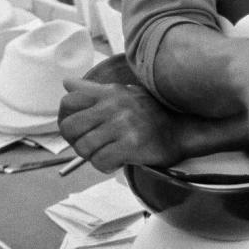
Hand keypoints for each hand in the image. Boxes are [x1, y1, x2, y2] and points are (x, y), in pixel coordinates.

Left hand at [58, 79, 186, 172]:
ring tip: (108, 154)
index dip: (67, 119)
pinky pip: (101, 161)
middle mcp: (114, 105)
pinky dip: (106, 166)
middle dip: (76, 141)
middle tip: (92, 146)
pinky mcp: (131, 144)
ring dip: (93, 156)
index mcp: (110, 91)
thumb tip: (66, 82)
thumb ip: (93, 90)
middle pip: (70, 127)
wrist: (182, 129)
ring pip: (84, 148)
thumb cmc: (151, 113)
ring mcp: (122, 124)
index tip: (78, 130)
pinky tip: (117, 162)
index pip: (69, 101)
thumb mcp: (123, 93)